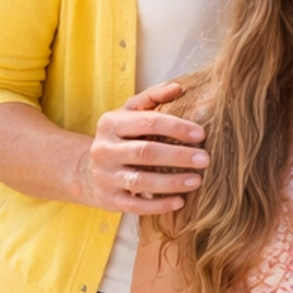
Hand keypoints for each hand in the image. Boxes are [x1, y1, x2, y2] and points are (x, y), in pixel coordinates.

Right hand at [74, 82, 207, 215]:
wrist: (87, 171)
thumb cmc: (120, 137)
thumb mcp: (129, 113)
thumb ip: (152, 97)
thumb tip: (178, 87)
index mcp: (111, 123)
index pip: (147, 122)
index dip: (176, 127)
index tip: (200, 134)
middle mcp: (104, 149)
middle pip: (145, 152)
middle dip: (178, 155)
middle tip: (205, 158)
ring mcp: (105, 176)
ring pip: (140, 181)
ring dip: (171, 182)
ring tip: (197, 180)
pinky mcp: (109, 200)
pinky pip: (135, 205)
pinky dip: (158, 205)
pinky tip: (179, 201)